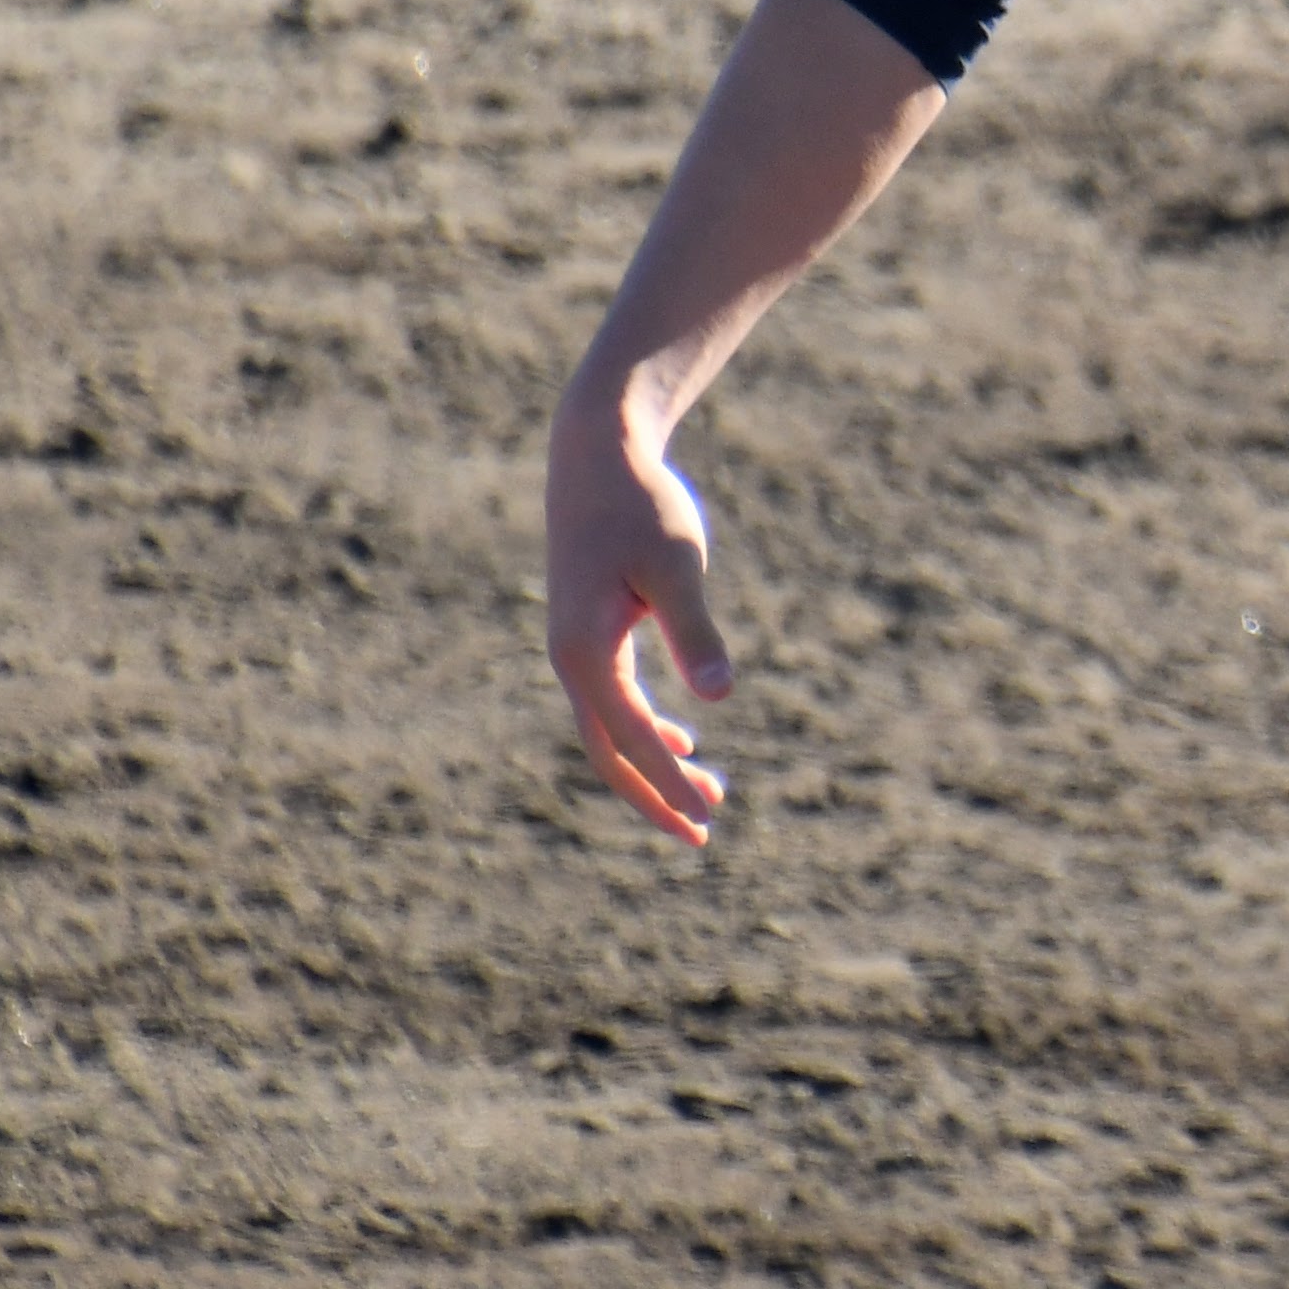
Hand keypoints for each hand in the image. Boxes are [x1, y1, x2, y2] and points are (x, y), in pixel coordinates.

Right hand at [543, 386, 740, 844]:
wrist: (596, 454)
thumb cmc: (641, 504)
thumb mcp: (675, 565)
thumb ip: (694, 630)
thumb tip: (718, 695)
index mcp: (585, 653)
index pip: (631, 740)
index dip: (668, 784)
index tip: (707, 819)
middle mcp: (570, 659)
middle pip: (609, 753)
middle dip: (654, 795)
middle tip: (702, 834)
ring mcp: (574, 647)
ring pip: (609, 730)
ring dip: (653, 766)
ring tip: (707, 794)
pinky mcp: (588, 632)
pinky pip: (611, 702)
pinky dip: (644, 730)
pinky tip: (682, 738)